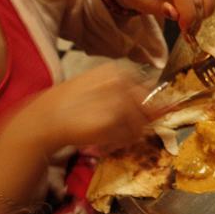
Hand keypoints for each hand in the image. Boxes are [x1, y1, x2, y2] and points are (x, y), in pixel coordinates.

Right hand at [2, 63, 151, 154]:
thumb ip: (133, 98)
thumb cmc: (73, 106)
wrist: (46, 119)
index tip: (123, 116)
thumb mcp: (102, 91)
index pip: (147, 92)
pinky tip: (102, 140)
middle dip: (134, 123)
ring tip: (104, 135)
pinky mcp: (114, 118)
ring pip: (141, 125)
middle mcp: (121, 80)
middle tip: (111, 128)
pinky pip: (130, 137)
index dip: (139, 109)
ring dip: (125, 135)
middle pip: (147, 109)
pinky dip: (119, 142)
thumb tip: (168, 107)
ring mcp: (119, 98)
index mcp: (118, 70)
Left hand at [104, 0, 214, 33]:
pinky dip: (207, 6)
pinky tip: (196, 16)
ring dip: (203, 13)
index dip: (187, 12)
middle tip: (188, 34)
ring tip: (192, 26)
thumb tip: (175, 14)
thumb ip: (155, 7)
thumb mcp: (135, 1)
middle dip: (195, 18)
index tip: (185, 28)